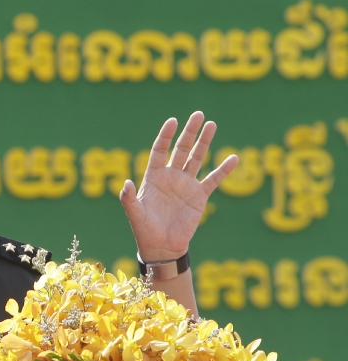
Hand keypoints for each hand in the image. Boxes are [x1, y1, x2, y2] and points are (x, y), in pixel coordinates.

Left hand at [119, 112, 237, 261]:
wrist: (162, 245)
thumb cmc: (144, 229)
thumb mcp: (134, 213)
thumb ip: (129, 198)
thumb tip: (127, 183)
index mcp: (154, 176)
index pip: (160, 150)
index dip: (166, 135)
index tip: (173, 120)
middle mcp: (171, 176)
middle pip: (181, 149)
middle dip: (189, 132)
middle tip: (198, 114)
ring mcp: (186, 185)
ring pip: (197, 158)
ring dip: (204, 142)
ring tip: (212, 124)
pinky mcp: (199, 196)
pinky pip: (213, 180)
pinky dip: (223, 170)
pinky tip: (233, 158)